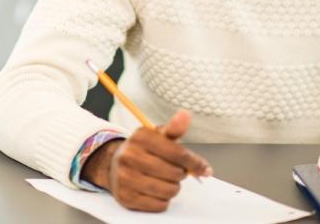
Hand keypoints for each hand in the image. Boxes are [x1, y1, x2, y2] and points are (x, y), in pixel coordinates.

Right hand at [81, 110, 212, 211]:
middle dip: (180, 174)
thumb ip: (174, 128)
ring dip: (173, 188)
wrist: (115, 167)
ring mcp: (125, 178)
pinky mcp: (126, 197)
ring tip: (165, 181)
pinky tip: (156, 191)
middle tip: (174, 171)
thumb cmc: (144, 151)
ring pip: (168, 191)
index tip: (204, 168)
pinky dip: (163, 200)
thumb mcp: (158, 136)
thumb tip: (185, 115)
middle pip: (174, 174)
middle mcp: (129, 156)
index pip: (178, 153)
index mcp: (140, 137)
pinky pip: (159, 205)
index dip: (194, 162)